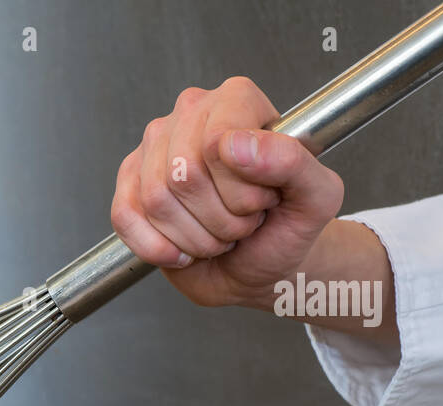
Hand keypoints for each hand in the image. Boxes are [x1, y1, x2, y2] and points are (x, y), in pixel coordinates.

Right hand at [110, 76, 344, 309]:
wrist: (258, 268)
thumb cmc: (285, 228)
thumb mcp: (317, 197)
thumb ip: (294, 162)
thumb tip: (239, 146)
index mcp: (237, 100)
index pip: (216, 142)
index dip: (241, 190)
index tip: (264, 201)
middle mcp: (190, 114)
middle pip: (184, 174)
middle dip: (220, 218)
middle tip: (242, 222)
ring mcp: (154, 149)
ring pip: (156, 199)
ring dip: (194, 236)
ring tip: (218, 233)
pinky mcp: (130, 185)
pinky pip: (126, 217)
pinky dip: (157, 247)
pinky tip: (183, 249)